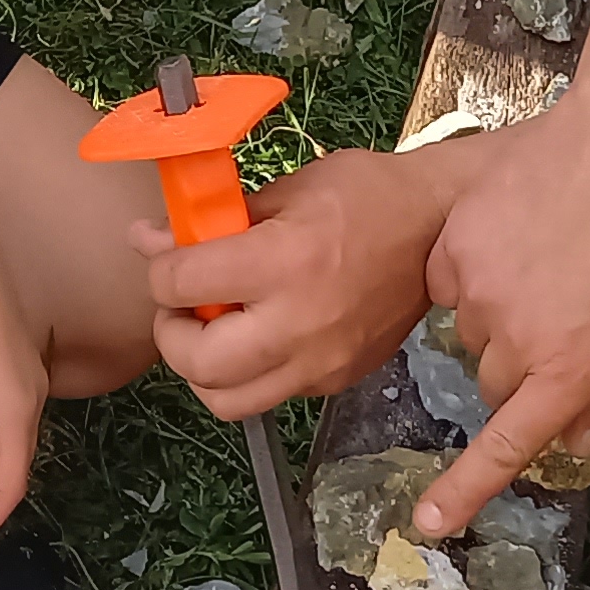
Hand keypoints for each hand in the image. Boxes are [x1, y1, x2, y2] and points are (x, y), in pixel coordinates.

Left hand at [138, 144, 459, 417]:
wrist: (440, 227)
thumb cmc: (367, 195)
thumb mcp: (290, 189)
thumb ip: (218, 221)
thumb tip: (150, 239)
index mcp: (285, 261)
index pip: (182, 284)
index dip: (160, 269)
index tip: (166, 257)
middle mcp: (300, 323)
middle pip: (197, 362)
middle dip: (172, 332)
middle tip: (180, 306)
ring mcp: (322, 362)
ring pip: (227, 400)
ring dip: (204, 368)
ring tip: (212, 331)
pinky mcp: (337, 380)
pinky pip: (272, 395)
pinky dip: (249, 374)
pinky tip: (258, 336)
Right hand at [411, 99, 589, 537]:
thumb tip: (572, 434)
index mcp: (569, 369)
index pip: (507, 446)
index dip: (464, 489)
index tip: (427, 523)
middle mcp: (517, 339)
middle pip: (493, 383)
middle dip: (518, 366)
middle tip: (558, 317)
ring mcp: (481, 289)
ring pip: (471, 329)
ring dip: (497, 313)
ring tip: (545, 262)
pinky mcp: (456, 244)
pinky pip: (448, 279)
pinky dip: (471, 268)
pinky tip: (512, 237)